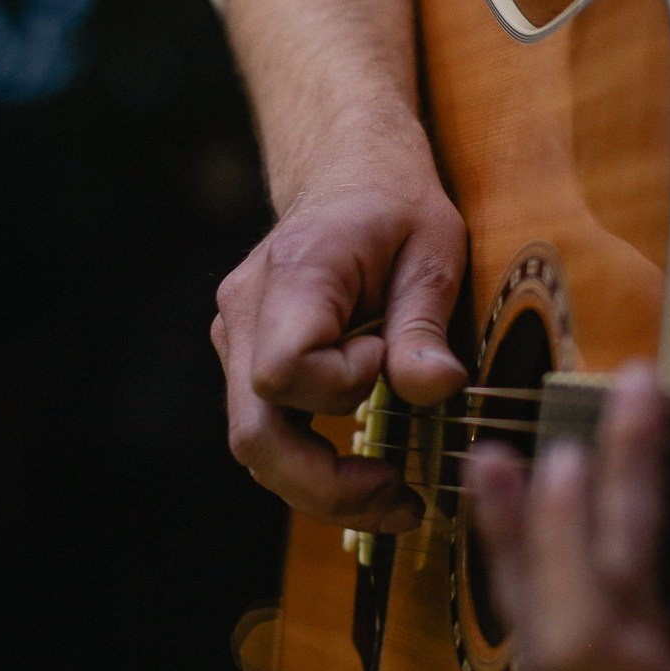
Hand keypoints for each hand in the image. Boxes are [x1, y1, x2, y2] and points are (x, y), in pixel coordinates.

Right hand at [212, 139, 467, 530]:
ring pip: (254, 443)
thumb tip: (433, 390)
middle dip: (326, 484)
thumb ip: (424, 321)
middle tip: (401, 499)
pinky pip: (268, 429)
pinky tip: (369, 472)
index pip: (283, 370)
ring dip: (322, 487)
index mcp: (292, 276)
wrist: (346, 170)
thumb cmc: (394, 203)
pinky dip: (314, 463)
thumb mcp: (434, 248)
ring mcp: (235, 340)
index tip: (388, 356)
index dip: (340, 387)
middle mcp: (245, 313)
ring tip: (396, 498)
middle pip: (253, 433)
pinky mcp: (246, 360)